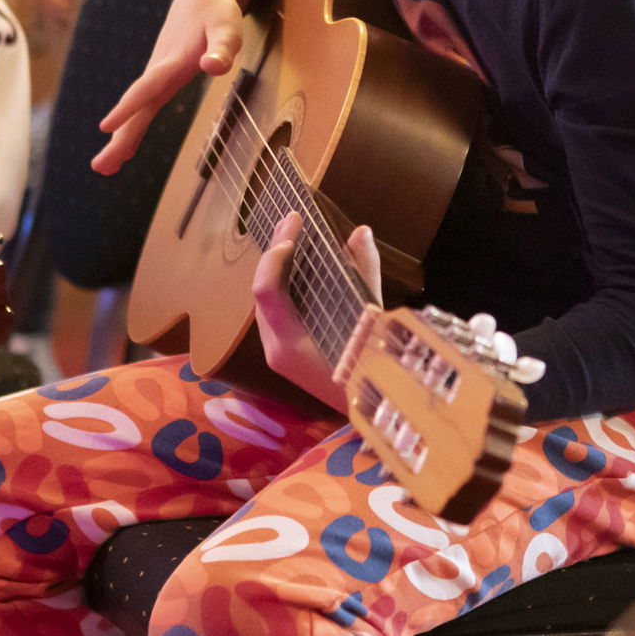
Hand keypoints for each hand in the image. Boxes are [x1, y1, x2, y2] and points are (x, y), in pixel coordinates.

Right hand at [92, 0, 254, 174]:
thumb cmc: (217, 11)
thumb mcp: (226, 25)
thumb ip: (222, 46)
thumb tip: (213, 67)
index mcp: (172, 61)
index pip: (147, 87)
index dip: (129, 107)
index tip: (107, 127)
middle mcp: (159, 71)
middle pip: (137, 108)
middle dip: (120, 138)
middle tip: (100, 167)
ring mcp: (157, 76)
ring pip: (138, 110)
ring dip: (122, 138)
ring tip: (105, 167)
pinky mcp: (160, 79)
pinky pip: (143, 107)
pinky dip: (132, 127)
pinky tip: (124, 147)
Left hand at [252, 211, 381, 413]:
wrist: (368, 417)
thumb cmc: (371, 374)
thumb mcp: (372, 323)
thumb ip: (365, 274)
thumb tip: (361, 232)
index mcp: (290, 344)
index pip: (267, 290)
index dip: (275, 254)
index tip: (295, 225)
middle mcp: (275, 347)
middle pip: (263, 290)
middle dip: (277, 250)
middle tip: (293, 217)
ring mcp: (276, 351)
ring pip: (267, 298)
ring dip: (279, 264)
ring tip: (295, 232)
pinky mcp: (283, 351)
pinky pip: (277, 308)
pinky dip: (286, 282)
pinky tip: (299, 264)